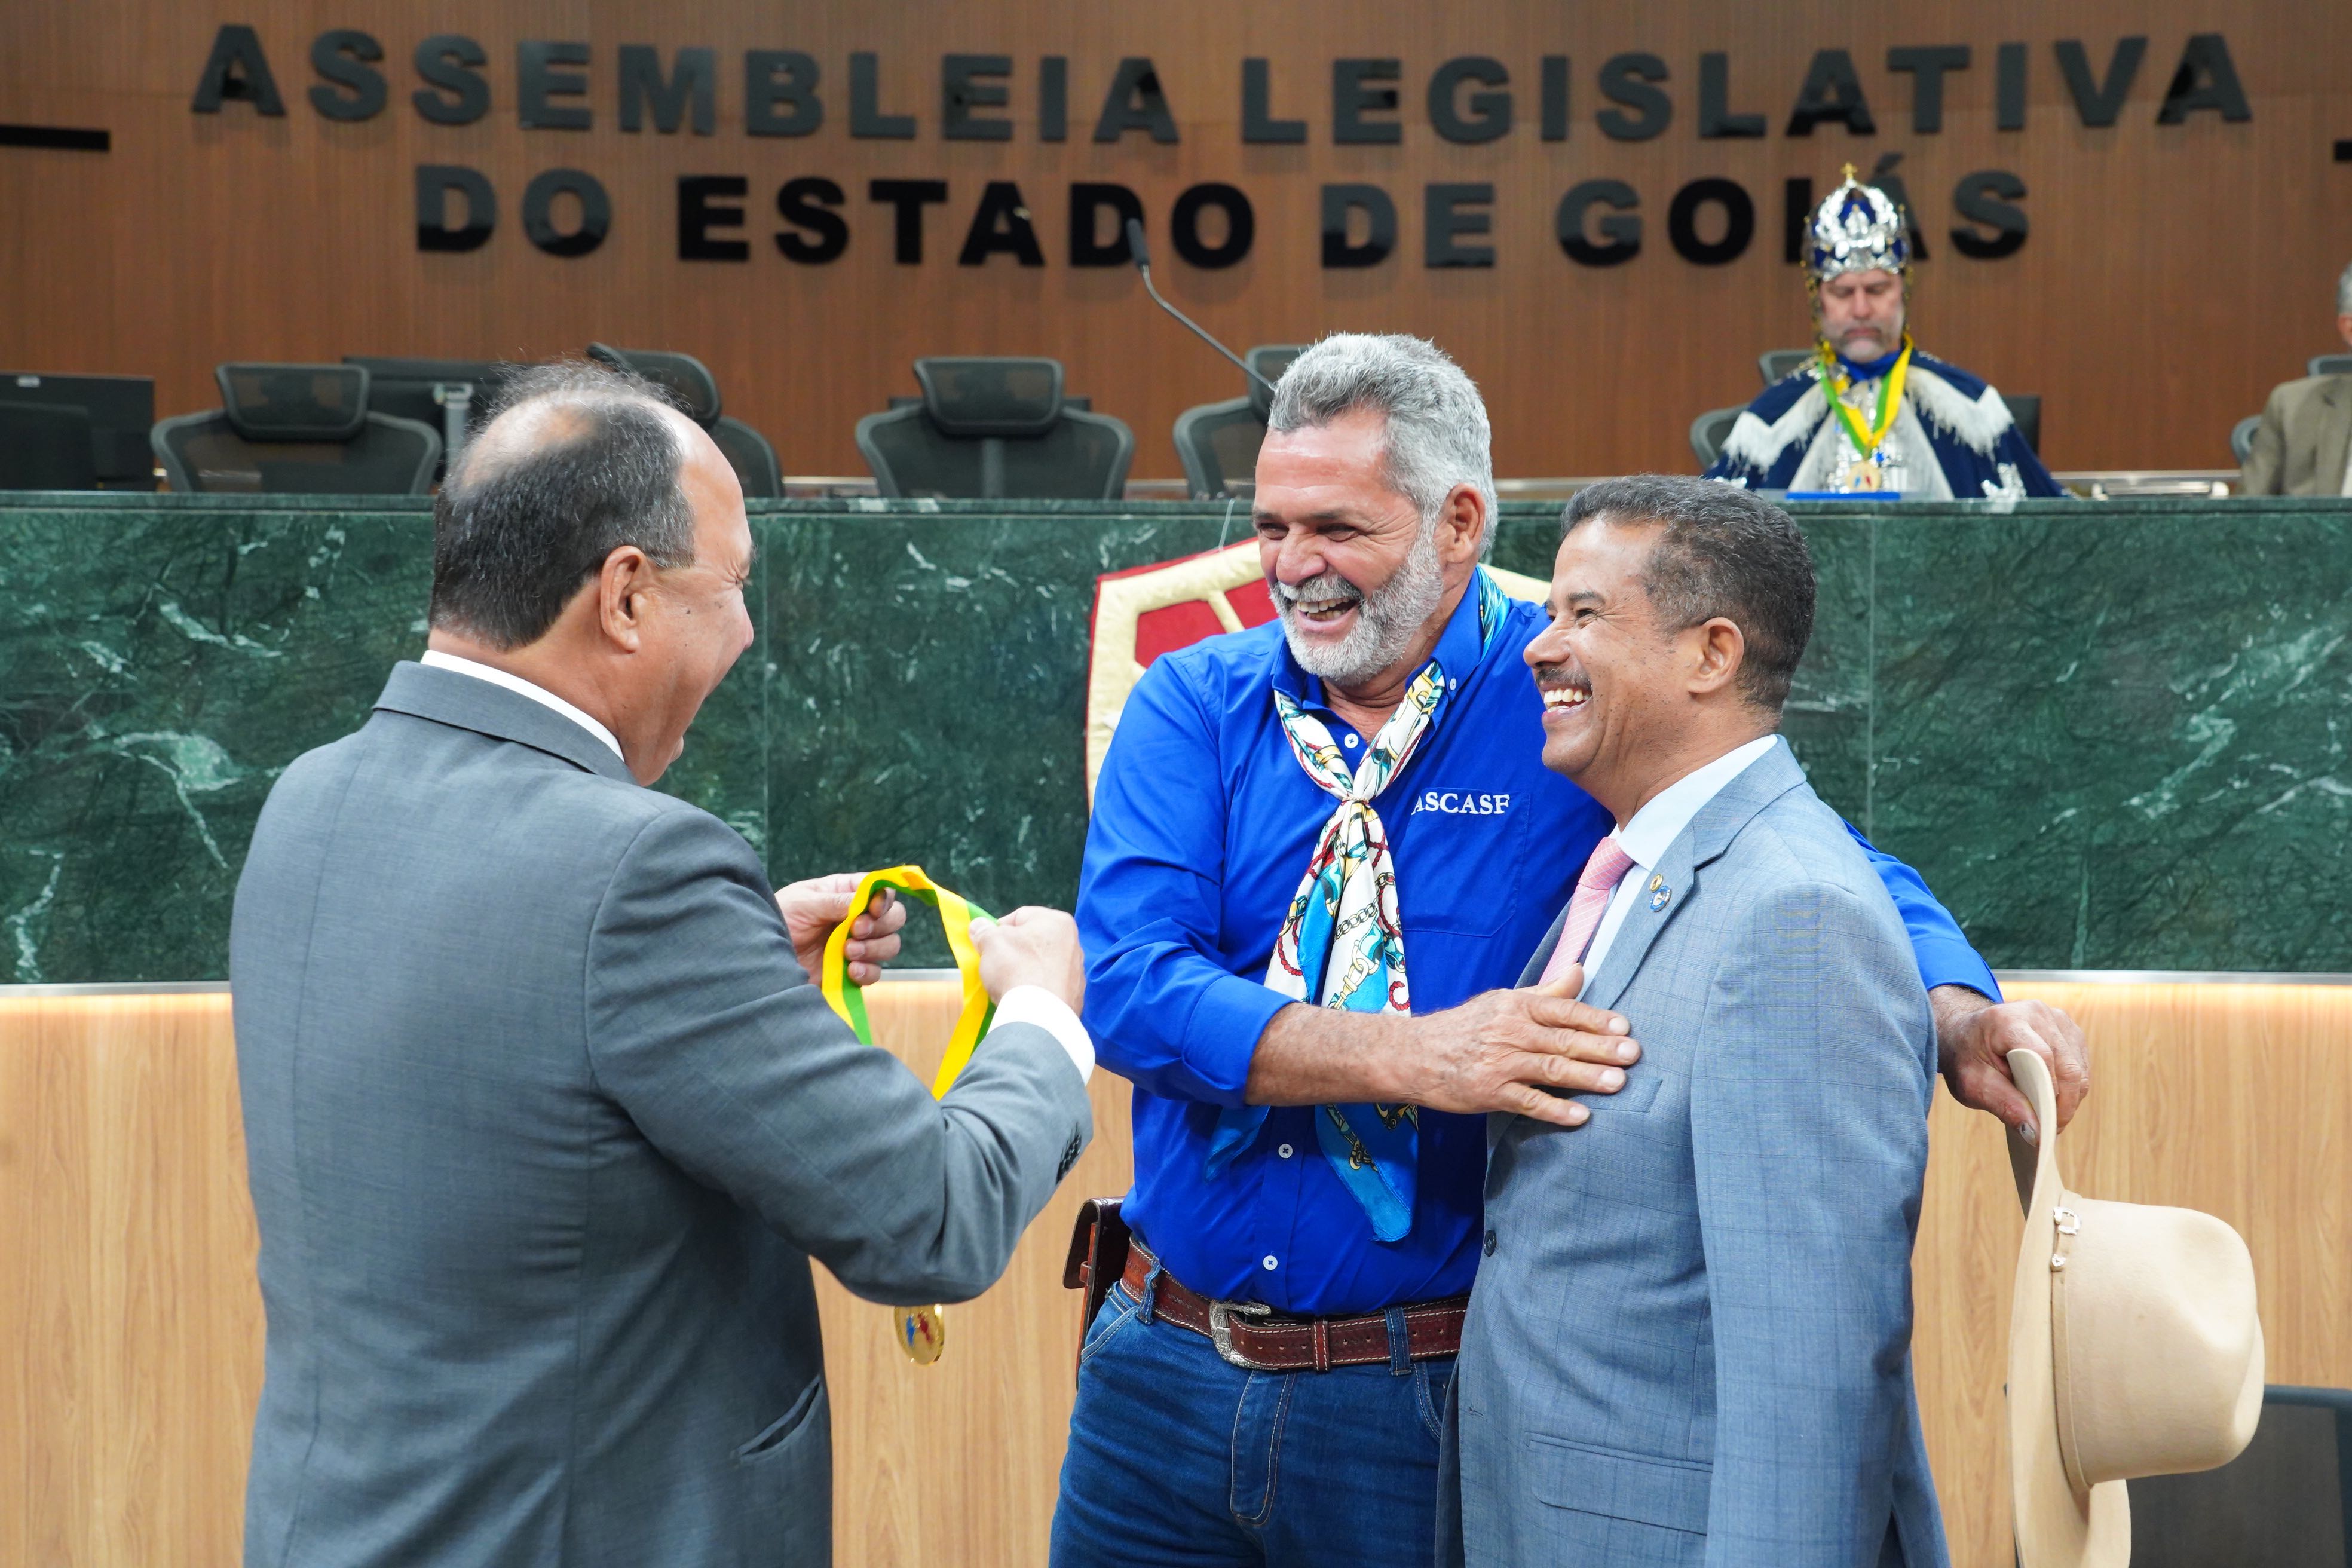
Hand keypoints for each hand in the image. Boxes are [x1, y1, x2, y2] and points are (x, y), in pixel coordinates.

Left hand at [775, 875, 906, 985]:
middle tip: (855, 931)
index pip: (882, 891)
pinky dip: (868, 971)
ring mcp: (856, 945)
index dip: (884, 900)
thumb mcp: (803, 902)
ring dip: (875, 948)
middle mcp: (856, 917)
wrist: (761, 957)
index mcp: (846, 893)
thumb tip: (866, 902)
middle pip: (894, 918)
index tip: (871, 910)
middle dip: (881, 925)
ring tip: (848, 951)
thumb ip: (836, 901)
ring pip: (890, 945)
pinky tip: (851, 970)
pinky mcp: (851, 970)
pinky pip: (875, 972)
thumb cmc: (778, 918)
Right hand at [971, 906, 1085, 1010]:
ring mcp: (1077, 971)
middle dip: (1013, 951)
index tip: (987, 945)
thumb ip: (984, 931)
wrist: (1040, 1015)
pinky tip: (1024, 998)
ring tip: (1009, 984)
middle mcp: (1074, 943)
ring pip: (1042, 964)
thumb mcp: (991, 942)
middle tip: (996, 965)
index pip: (1020, 917)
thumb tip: (979, 925)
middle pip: (1033, 941)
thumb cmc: (1016, 968)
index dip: (999, 930)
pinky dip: (1037, 989)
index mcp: (1057, 921)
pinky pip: (1049, 986)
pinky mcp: (1075, 995)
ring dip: (1026, 970)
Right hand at [1401, 966, 1639, 1129]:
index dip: (1594, 1018)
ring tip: (1618, 1083)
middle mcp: (1510, 1033)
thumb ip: (1545, 992)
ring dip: (1586, 1077)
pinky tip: (1580, 1115)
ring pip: (1550, 1070)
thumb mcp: (1502, 1001)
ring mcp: (1500, 1064)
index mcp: (1515, 1008)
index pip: (1562, 1010)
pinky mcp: (1490, 1093)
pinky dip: (1555, 1109)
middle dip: (1600, 1048)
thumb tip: (1579, 970)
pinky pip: (1528, 1102)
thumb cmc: (1464, 1027)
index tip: (1623, 1027)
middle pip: (1562, 1040)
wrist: (1414, 1054)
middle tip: (1632, 1054)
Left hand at [1931, 986, 2089, 1141]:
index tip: (2048, 1125)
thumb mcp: (1971, 1084)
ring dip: (2069, 1097)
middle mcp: (2037, 1013)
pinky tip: (2051, 1095)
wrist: (1962, 1032)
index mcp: (2008, 1020)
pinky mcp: (2067, 1028)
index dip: (2050, 1093)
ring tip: (2048, 1115)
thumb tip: (2036, 1133)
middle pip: (2068, 1066)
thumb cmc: (1964, 1056)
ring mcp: (2055, 1018)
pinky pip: (2080, 1064)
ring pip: (2079, 1068)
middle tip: (2050, 1131)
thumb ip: (2004, 1106)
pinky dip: (2071, 1086)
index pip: (2043, 1057)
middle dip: (2064, 1104)